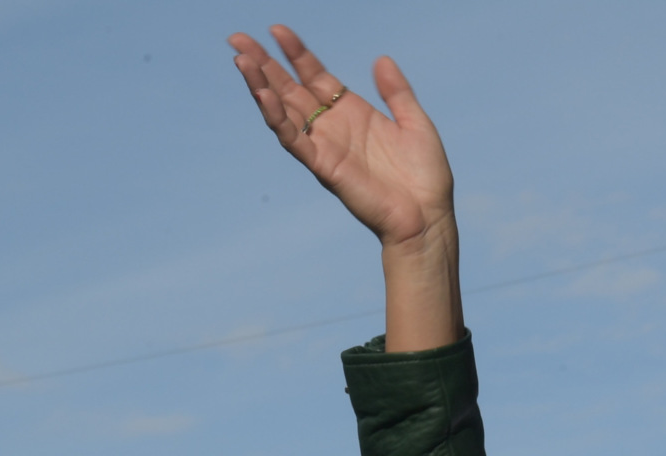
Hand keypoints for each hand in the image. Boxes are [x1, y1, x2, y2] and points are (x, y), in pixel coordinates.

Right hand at [228, 27, 461, 349]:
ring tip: (242, 61)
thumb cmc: (426, 176)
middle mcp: (333, 127)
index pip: (314, 75)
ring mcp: (325, 146)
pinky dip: (276, 117)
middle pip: (289, 89)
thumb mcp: (415, 122)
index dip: (295, 53)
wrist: (428, 215)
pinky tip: (262, 95)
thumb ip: (396, 91)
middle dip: (263, 64)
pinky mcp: (324, 166)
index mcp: (352, 112)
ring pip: (283, 111)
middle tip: (238, 39)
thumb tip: (382, 59)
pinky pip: (293, 139)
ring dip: (260, 86)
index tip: (277, 30)